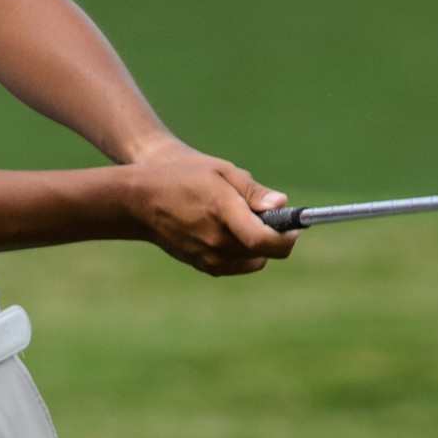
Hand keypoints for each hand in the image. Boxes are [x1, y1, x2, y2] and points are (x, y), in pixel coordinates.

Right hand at [117, 136, 294, 273]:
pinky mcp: (203, 265)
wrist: (141, 202)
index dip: (286, 238)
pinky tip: (230, 232)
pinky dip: (243, 253)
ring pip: (253, 261)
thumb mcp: (220, 171)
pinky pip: (237, 265)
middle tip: (273, 218)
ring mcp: (208, 257)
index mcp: (222, 212)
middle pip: (263, 252)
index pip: (264, 240)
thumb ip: (252, 190)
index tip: (296, 227)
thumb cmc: (183, 177)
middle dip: (276, 237)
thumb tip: (281, 204)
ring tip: (244, 222)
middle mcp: (216, 240)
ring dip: (259, 246)